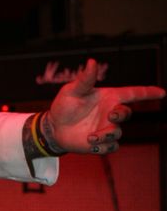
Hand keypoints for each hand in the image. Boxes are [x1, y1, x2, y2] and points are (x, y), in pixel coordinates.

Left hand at [45, 58, 164, 153]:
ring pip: (117, 134)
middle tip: (110, 116)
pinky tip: (90, 144)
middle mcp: (110, 113)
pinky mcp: (100, 143)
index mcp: (109, 97)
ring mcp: (106, 129)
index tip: (162, 93)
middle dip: (122, 115)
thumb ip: (85, 79)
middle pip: (127, 114)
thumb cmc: (64, 105)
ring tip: (91, 137)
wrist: (54, 128)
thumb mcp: (72, 90)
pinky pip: (111, 147)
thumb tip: (92, 62)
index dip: (148, 93)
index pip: (133, 93)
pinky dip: (103, 147)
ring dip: (106, 135)